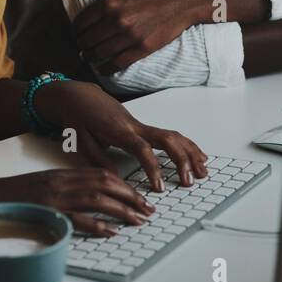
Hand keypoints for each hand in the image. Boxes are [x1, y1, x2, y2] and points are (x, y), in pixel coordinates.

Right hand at [0, 168, 155, 236]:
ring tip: (139, 220)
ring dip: (122, 210)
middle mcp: (62, 181)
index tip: (138, 195)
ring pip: (98, 200)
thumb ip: (64, 186)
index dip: (124, 184)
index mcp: (62, 173)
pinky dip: (98, 225)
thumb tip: (88, 197)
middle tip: (148, 209)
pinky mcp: (48, 211)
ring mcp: (55, 196)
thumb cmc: (13, 194)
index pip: (101, 174)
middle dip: (130, 196)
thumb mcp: (42, 184)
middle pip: (105, 184)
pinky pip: (78, 219)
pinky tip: (112, 232)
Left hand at [37, 79, 208, 193]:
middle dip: (182, 160)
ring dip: (190, 153)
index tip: (159, 186)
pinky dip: (186, 145)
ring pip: (173, 135)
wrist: (79, 95)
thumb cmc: (78, 116)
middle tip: (189, 182)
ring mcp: (141, 124)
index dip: (153, 167)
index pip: (141, 148)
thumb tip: (115, 179)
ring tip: (202, 172)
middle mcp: (135, 126)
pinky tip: (198, 156)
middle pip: (166, 139)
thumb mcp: (80, 140)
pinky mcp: (143, 126)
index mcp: (119, 130)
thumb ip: (98, 158)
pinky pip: (170, 135)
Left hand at [74, 0, 197, 70]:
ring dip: (90, 57)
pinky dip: (105, 68)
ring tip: (89, 56)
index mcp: (110, 2)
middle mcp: (117, 21)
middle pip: (88, 39)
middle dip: (81, 44)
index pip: (81, 22)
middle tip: (81, 46)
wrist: (183, 0)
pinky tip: (101, 68)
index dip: (75, 29)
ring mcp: (129, 36)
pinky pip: (117, 63)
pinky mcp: (141, 48)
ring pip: (100, 53)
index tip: (76, 32)